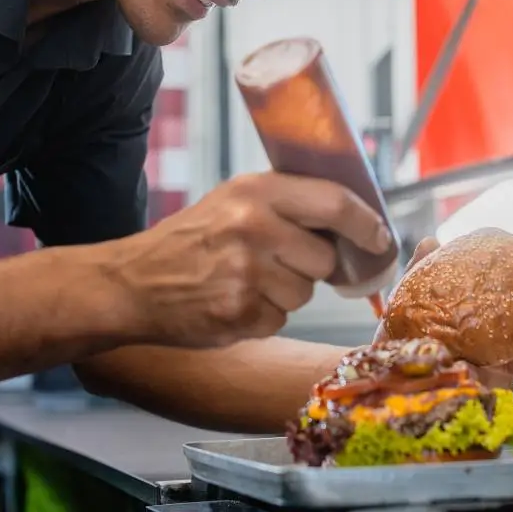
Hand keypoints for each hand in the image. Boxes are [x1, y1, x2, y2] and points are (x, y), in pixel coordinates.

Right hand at [114, 172, 393, 348]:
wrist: (132, 283)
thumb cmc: (190, 240)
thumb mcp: (234, 200)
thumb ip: (288, 203)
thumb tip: (354, 218)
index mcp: (256, 192)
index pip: (335, 203)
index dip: (366, 224)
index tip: (380, 238)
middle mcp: (254, 228)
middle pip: (325, 257)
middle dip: (312, 265)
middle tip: (279, 260)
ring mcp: (247, 273)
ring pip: (306, 292)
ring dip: (286, 292)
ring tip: (247, 279)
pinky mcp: (240, 313)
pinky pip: (281, 319)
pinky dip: (264, 315)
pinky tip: (234, 300)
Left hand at [372, 236, 512, 388]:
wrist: (379, 365)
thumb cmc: (405, 328)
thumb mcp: (414, 293)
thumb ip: (425, 268)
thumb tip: (431, 239)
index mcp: (492, 323)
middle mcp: (498, 352)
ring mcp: (491, 377)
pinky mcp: (476, 398)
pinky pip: (496, 393)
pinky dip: (500, 382)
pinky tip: (494, 372)